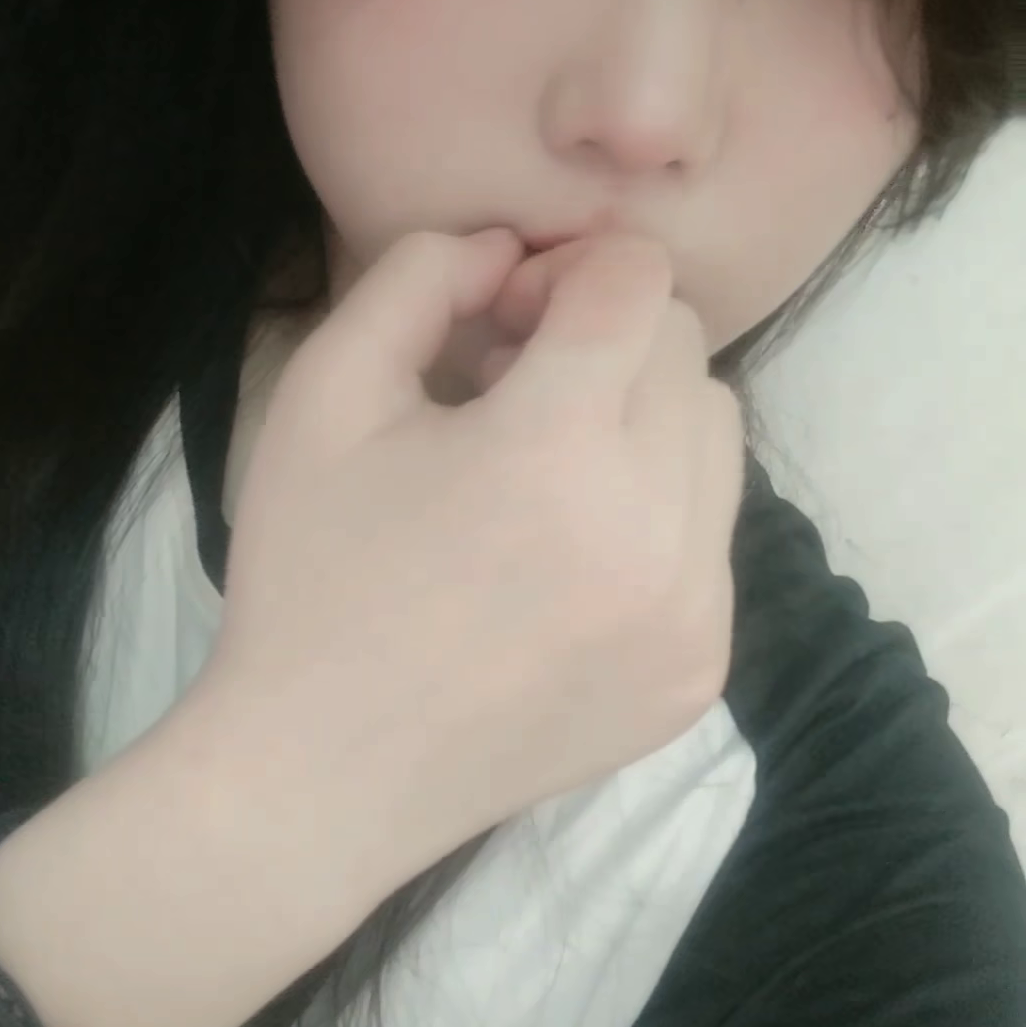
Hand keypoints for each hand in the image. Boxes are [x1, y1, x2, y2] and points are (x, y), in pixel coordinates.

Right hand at [180, 226, 744, 947]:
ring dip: (643, 423)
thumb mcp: (323, 394)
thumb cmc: (308, 578)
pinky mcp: (700, 673)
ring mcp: (693, 614)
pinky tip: (563, 563)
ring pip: (718, 442)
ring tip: (541, 479)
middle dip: (605, 344)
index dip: (564, 273)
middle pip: (686, 352)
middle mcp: (656, 530)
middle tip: (505, 399)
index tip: (498, 328)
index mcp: (558, 450)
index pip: (637, 281)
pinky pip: (713, 542)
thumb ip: (416, 277)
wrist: (321, 777)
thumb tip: (504, 249)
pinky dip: (656, 521)